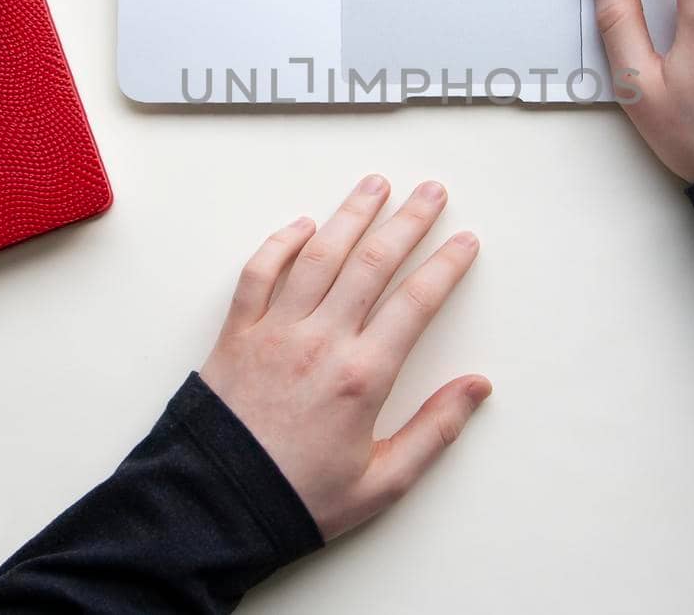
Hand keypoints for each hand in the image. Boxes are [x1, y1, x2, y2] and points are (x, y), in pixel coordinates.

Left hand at [199, 175, 488, 539]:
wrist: (215, 508)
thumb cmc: (299, 499)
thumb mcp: (382, 482)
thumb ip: (434, 430)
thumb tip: (478, 387)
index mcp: (362, 376)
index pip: (416, 302)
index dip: (446, 265)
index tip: (465, 240)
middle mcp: (320, 341)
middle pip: (373, 263)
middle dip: (408, 221)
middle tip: (431, 191)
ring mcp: (274, 331)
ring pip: (320, 256)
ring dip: (351, 215)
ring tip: (375, 185)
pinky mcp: (236, 334)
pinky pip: (259, 273)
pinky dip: (281, 243)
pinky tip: (303, 225)